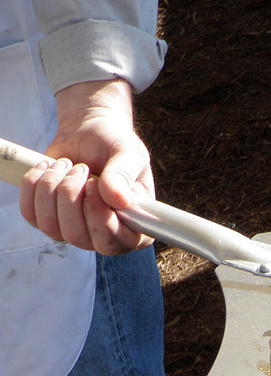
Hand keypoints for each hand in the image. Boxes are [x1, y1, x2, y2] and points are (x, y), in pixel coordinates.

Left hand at [19, 79, 154, 254]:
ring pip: (51, 227)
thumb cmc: (115, 144)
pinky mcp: (50, 219)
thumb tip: (118, 200)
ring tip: (67, 165)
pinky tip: (48, 169)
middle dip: (71, 195)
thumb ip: (123, 176)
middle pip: (77, 236)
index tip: (94, 183)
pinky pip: (30, 214)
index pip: (113, 242)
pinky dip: (34, 186)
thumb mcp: (128, 154)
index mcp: (134, 229)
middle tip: (81, 168)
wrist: (90, 133)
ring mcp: (77, 232)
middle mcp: (107, 237)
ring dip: (52, 188)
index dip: (98, 217)